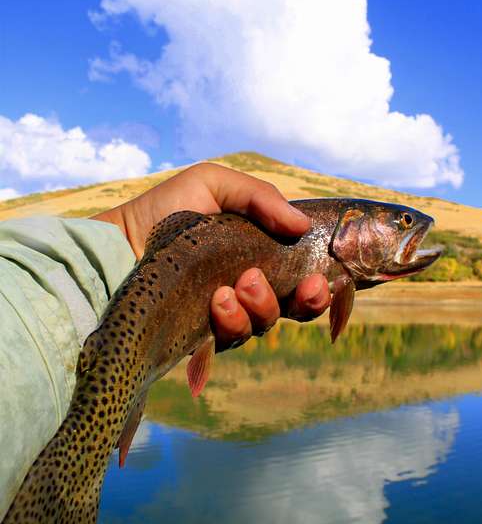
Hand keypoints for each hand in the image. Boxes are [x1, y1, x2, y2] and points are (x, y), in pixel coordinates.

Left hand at [93, 163, 329, 348]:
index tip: (320, 280)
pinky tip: (218, 300)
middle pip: (293, 310)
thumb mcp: (213, 185)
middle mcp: (247, 288)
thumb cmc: (166, 210)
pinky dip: (232, 320)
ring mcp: (225, 314)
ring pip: (262, 325)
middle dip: (304, 303)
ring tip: (239, 284)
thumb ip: (260, 197)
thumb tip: (302, 224)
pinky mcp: (202, 335)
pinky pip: (230, 339)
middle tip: (296, 286)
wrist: (119, 241)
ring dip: (261, 306)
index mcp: (258, 255)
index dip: (318, 285)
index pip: (300, 278)